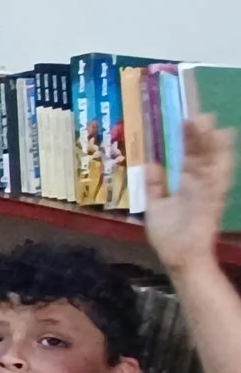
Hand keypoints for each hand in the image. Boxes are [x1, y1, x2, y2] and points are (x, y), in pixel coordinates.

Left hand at [145, 113, 235, 274]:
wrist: (179, 258)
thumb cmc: (169, 235)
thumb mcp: (155, 205)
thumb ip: (153, 185)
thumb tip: (151, 163)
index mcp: (187, 183)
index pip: (188, 156)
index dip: (189, 138)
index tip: (188, 118)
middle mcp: (200, 184)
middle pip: (201, 155)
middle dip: (201, 136)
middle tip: (201, 113)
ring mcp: (208, 192)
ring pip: (213, 164)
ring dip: (213, 146)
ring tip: (214, 126)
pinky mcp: (212, 203)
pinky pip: (218, 182)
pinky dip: (221, 166)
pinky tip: (222, 152)